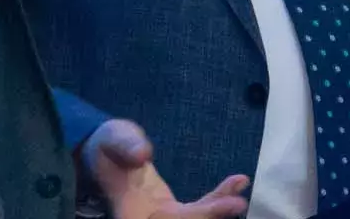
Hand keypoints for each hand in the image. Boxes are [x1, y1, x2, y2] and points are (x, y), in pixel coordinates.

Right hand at [82, 119, 248, 218]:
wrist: (110, 151)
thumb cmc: (109, 144)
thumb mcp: (113, 138)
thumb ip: (125, 146)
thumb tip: (143, 155)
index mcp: (126, 209)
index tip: (205, 211)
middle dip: (208, 216)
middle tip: (236, 204)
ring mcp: (162, 218)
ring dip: (218, 210)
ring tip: (240, 193)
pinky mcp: (176, 212)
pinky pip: (200, 210)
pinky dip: (219, 199)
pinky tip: (238, 183)